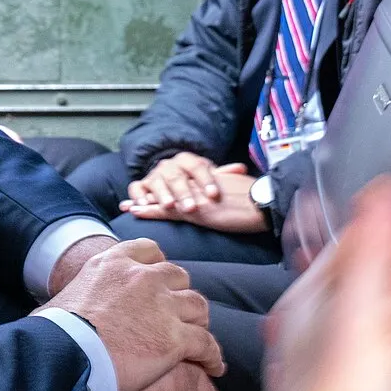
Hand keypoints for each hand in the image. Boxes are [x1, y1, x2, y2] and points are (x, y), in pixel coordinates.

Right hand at [44, 238, 223, 390]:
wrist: (67, 355)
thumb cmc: (54, 334)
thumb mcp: (59, 300)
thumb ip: (70, 299)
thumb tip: (49, 316)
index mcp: (113, 264)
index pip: (149, 250)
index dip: (157, 266)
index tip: (158, 281)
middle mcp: (142, 278)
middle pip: (178, 277)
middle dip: (179, 294)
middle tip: (177, 314)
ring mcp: (162, 307)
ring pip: (198, 306)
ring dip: (199, 322)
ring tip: (198, 338)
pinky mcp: (175, 339)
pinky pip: (206, 344)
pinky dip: (212, 356)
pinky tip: (214, 367)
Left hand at [121, 157, 266, 232]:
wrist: (264, 203)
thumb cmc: (257, 198)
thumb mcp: (238, 187)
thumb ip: (229, 181)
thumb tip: (232, 178)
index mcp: (207, 181)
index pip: (180, 184)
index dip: (164, 188)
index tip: (148, 191)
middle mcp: (197, 187)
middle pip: (167, 189)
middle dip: (147, 195)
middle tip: (128, 200)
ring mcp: (195, 198)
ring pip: (163, 199)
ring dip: (143, 203)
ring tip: (126, 207)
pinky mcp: (196, 211)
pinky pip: (168, 210)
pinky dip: (151, 210)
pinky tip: (137, 211)